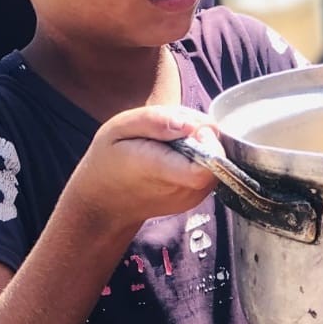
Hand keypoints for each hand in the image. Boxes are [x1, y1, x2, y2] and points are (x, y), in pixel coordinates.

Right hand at [63, 106, 217, 234]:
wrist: (105, 203)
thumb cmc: (108, 160)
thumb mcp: (119, 128)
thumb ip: (155, 121)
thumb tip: (191, 124)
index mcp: (160, 170)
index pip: (207, 166)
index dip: (209, 141)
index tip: (191, 128)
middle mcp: (182, 188)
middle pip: (216, 155)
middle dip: (202, 132)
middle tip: (173, 128)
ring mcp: (192, 197)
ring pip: (217, 159)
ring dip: (201, 143)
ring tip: (170, 142)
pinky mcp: (196, 198)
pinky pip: (211, 168)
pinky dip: (199, 155)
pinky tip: (175, 154)